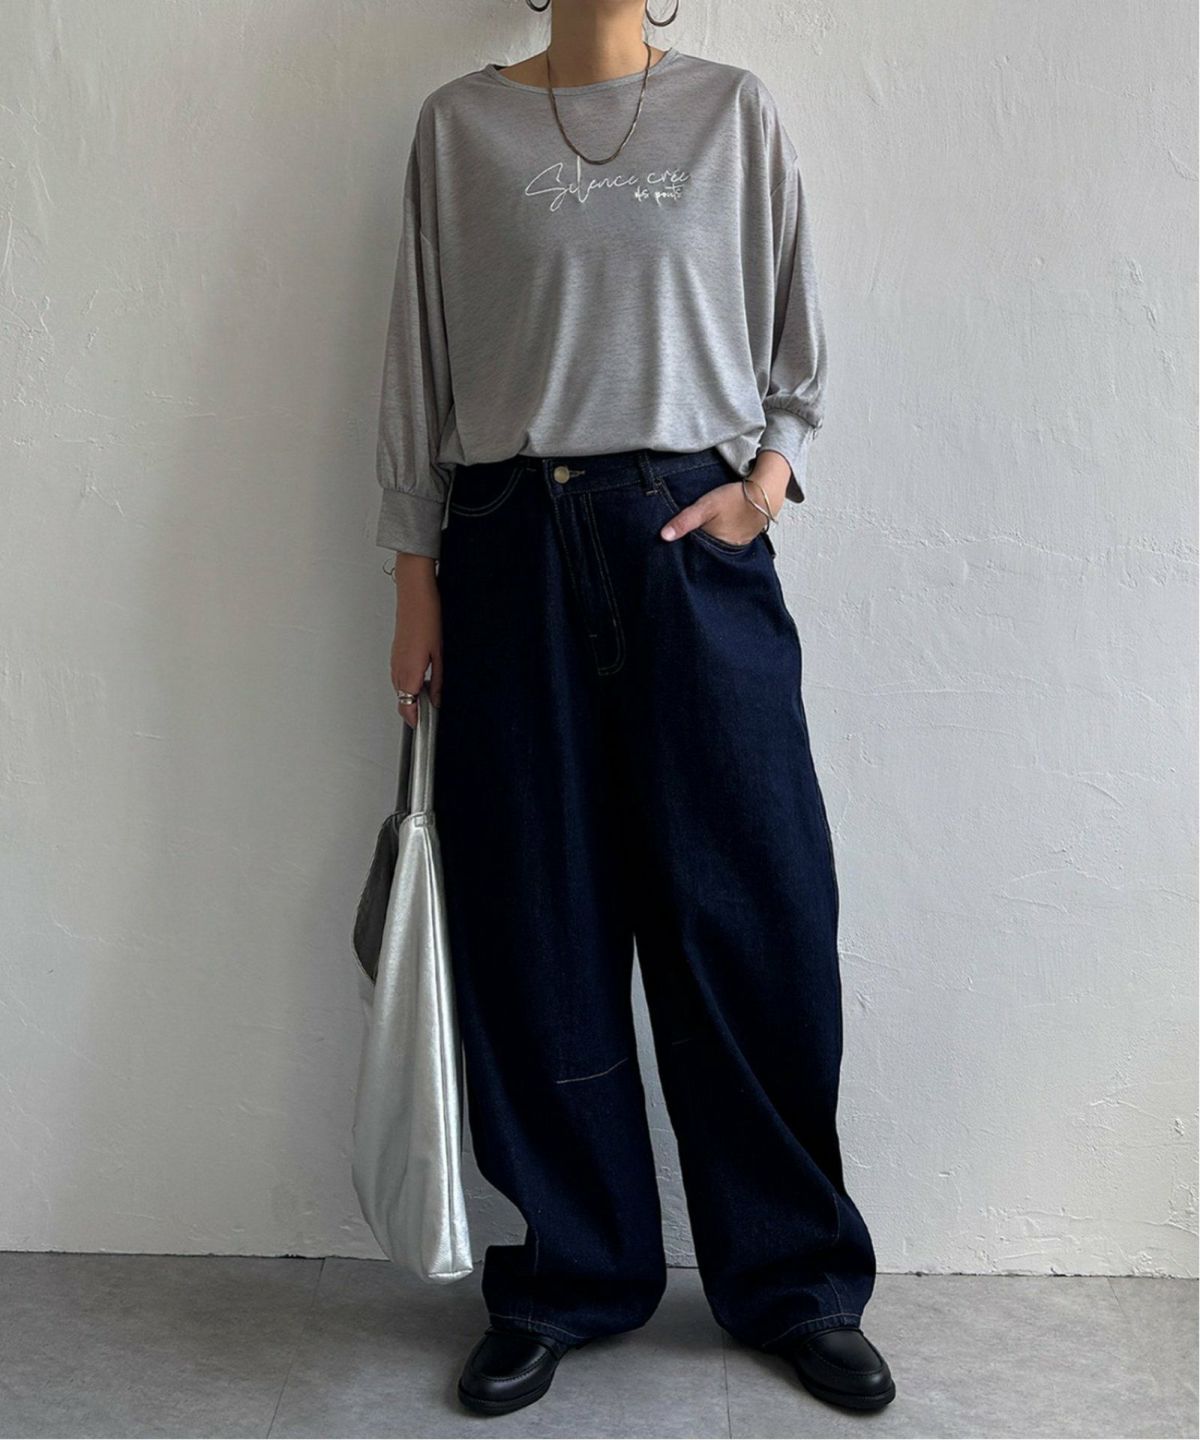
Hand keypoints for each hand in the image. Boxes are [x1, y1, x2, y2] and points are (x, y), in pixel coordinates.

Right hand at [388, 553, 441, 728]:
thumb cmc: (427, 617)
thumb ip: (437, 680)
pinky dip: (407, 683)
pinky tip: (421, 678)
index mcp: (409, 671)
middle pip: (401, 700)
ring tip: (428, 698)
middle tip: (429, 714)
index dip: (414, 719)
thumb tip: (437, 698)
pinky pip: (398, 676)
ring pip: (399, 688)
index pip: (407, 706)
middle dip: (413, 710)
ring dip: (410, 696)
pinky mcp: (395, 654)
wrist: (414, 594)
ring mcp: (394, 661)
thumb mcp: (439, 653)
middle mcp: (398, 668)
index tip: (423, 726)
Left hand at [658, 452, 789, 546]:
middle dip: (695, 545)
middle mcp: (727, 551)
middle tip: (687, 533)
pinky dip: (720, 537)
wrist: (765, 490)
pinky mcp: (744, 539)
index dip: (683, 546)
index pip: (693, 552)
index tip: (673, 542)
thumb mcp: (706, 506)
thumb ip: (685, 521)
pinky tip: (716, 528)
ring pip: (715, 546)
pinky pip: (727, 541)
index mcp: (716, 546)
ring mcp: (737, 546)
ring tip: (701, 530)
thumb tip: (663, 537)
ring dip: (708, 541)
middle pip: (704, 550)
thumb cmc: (735, 497)